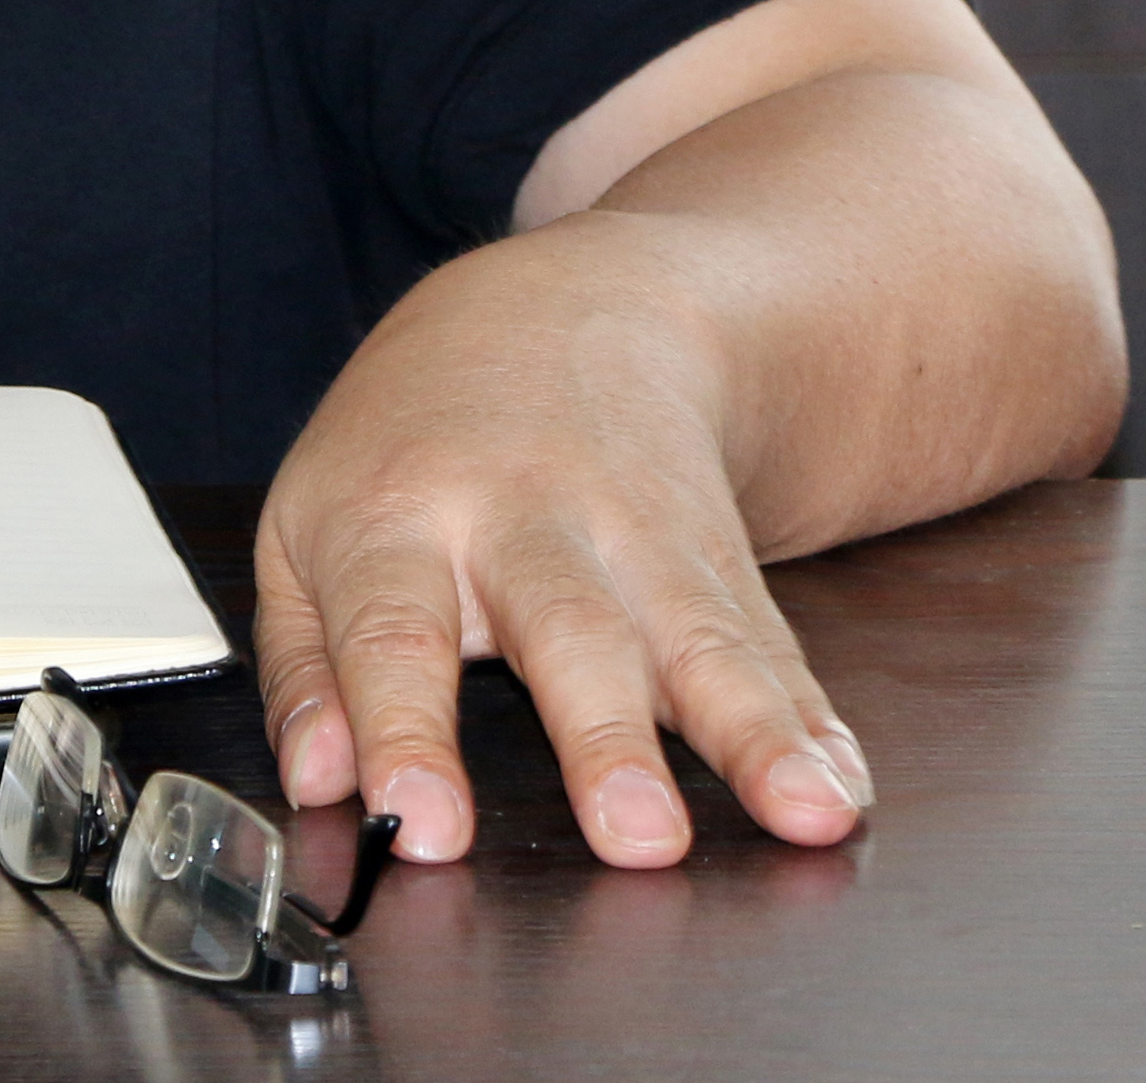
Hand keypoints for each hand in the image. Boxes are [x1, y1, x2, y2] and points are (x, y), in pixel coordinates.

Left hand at [249, 216, 872, 869]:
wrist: (566, 307)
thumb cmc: (412, 446)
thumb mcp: (310, 531)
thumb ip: (304, 671)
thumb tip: (315, 786)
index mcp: (396, 517)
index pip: (392, 634)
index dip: (407, 733)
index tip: (428, 828)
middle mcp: (523, 519)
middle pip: (567, 630)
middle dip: (606, 739)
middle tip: (638, 839)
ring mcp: (634, 534)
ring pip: (694, 637)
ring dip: (750, 734)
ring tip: (799, 814)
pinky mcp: (720, 558)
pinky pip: (770, 646)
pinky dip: (811, 723)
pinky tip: (841, 789)